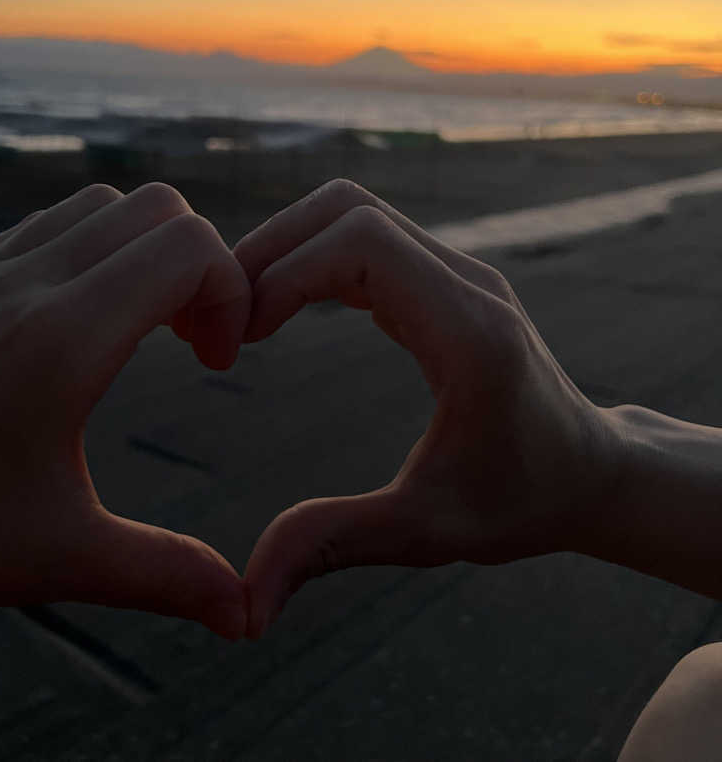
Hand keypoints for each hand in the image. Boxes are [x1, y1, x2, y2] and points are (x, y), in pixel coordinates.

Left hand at [0, 183, 249, 638]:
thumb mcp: (51, 555)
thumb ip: (162, 573)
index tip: (217, 362)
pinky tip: (81, 328)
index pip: (189, 246)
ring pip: (103, 206)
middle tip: (192, 343)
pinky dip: (95, 253)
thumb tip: (243, 616)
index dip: (232, 293)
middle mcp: (26, 285)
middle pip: (159, 209)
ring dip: (146, 252)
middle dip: (200, 266)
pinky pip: (50, 226)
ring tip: (143, 330)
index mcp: (61, 340)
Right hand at [235, 179, 619, 636]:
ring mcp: (457, 271)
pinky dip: (312, 257)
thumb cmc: (521, 501)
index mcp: (467, 329)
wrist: (589, 470)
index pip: (360, 242)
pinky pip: (366, 236)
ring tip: (241, 312)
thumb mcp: (428, 532)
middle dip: (270, 248)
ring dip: (287, 246)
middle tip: (222, 317)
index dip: (284, 273)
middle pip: (347, 208)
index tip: (241, 339)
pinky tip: (281, 311)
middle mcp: (466, 281)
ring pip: (353, 211)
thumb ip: (336, 545)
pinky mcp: (445, 277)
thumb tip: (244, 604)